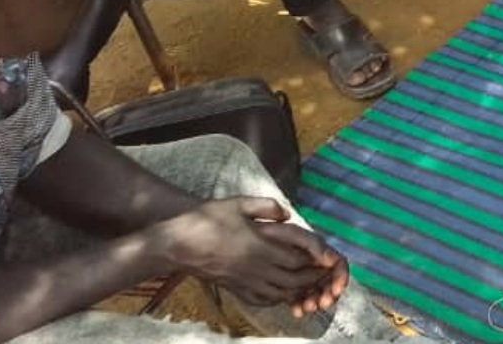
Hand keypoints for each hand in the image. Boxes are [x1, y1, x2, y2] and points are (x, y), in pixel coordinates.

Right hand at [154, 198, 331, 306]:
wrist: (177, 245)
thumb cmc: (206, 220)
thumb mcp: (238, 204)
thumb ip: (266, 206)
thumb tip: (286, 212)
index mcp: (259, 246)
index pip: (297, 257)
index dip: (315, 257)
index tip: (326, 255)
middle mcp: (255, 267)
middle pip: (294, 278)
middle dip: (312, 276)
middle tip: (324, 270)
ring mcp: (245, 281)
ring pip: (281, 292)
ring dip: (298, 288)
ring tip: (309, 281)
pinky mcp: (236, 289)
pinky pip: (263, 299)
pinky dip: (278, 297)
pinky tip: (282, 291)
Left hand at [253, 221, 349, 316]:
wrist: (235, 240)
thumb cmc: (263, 233)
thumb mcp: (289, 233)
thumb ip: (313, 243)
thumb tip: (330, 259)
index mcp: (315, 247)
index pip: (337, 263)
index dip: (340, 277)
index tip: (336, 289)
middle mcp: (310, 260)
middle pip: (329, 280)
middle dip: (329, 293)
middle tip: (322, 302)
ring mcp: (300, 273)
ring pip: (316, 291)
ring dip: (316, 300)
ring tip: (307, 307)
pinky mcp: (288, 284)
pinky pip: (300, 297)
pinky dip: (301, 304)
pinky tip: (296, 310)